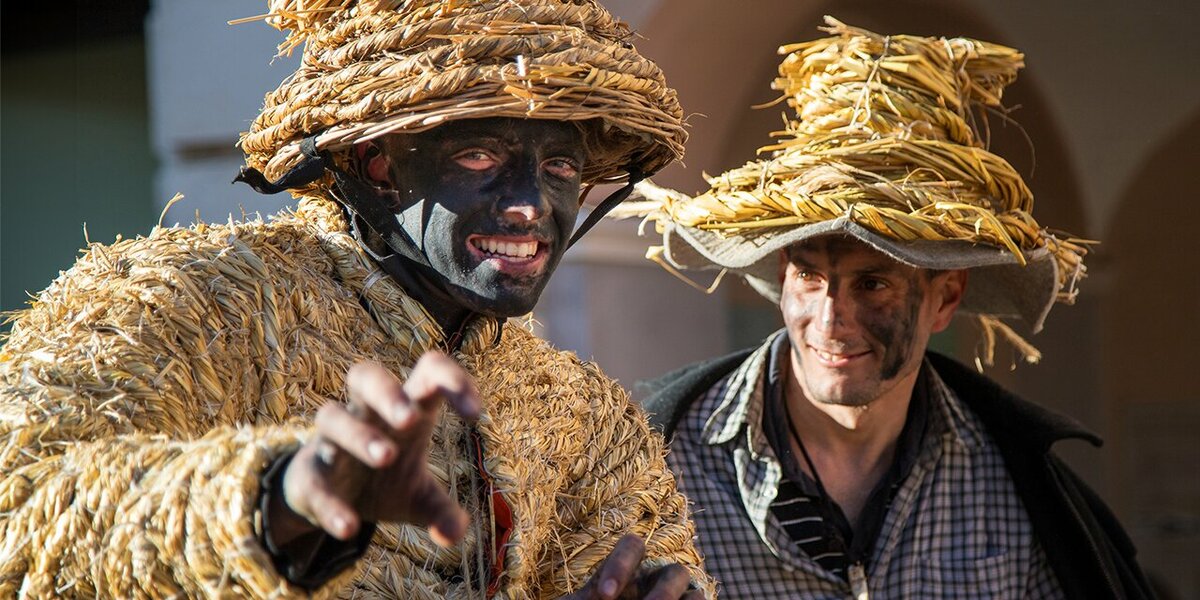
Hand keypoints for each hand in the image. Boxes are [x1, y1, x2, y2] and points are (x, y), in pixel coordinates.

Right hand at [268, 352, 479, 545]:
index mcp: (403, 411)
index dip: (453, 380)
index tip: (476, 413)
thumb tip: (455, 531)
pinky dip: (331, 504)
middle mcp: (364, 416)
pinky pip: (315, 482)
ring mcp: (332, 441)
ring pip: (332, 416)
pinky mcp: (310, 475)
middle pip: (366, 375)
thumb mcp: (420, 498)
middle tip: (411, 419)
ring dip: (359, 435)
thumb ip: (442, 511)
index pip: (427, 372)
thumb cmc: (383, 481)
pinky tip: (349, 528)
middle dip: (388, 393)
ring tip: (387, 457)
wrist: (326, 497)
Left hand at [562, 534, 702, 599]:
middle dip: (664, 593)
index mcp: (628, 571)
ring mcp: (675, 599)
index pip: (633, 546)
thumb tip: (598, 592)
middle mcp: (656, 582)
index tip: (604, 596)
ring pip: (694, 595)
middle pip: (674, 572)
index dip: (622, 565)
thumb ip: (586, 598)